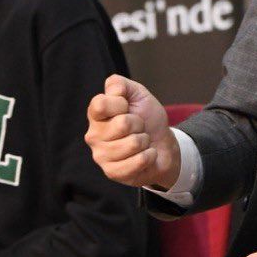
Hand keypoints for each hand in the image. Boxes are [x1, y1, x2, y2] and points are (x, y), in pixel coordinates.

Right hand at [85, 75, 180, 189]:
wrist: (163, 145)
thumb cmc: (147, 119)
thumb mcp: (138, 95)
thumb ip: (120, 84)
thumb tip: (112, 90)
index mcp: (96, 115)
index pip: (100, 104)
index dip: (121, 103)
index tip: (127, 107)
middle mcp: (93, 135)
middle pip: (122, 124)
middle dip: (139, 124)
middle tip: (138, 128)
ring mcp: (101, 156)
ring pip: (132, 143)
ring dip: (144, 141)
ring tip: (141, 142)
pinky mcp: (113, 172)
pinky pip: (138, 161)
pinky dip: (149, 156)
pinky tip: (144, 155)